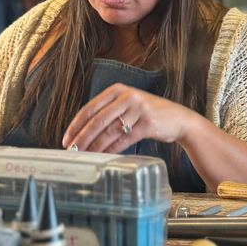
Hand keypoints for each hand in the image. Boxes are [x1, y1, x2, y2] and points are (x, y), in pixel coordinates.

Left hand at [63, 83, 193, 152]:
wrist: (180, 119)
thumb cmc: (151, 114)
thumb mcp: (130, 105)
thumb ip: (110, 111)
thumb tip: (84, 132)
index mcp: (119, 89)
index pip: (90, 108)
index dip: (76, 125)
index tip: (67, 138)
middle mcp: (128, 97)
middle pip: (98, 120)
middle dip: (82, 137)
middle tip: (71, 150)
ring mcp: (139, 110)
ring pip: (109, 131)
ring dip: (95, 145)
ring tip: (85, 155)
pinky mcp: (148, 124)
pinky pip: (124, 139)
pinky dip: (111, 149)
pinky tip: (103, 155)